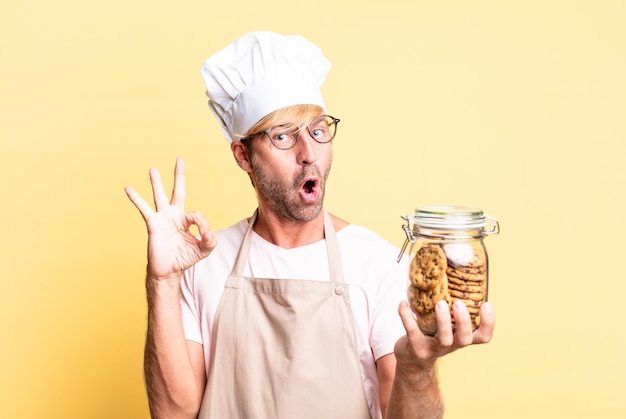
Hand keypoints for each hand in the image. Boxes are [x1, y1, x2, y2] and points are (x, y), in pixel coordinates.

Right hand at [124, 158, 216, 282]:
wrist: (169, 270)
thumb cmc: (184, 259)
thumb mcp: (203, 250)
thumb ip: (210, 241)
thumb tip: (208, 233)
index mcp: (186, 220)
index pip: (197, 215)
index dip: (203, 224)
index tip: (203, 236)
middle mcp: (174, 215)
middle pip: (178, 191)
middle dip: (179, 176)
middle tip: (179, 160)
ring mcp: (163, 218)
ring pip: (160, 196)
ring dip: (157, 182)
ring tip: (153, 169)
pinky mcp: (153, 224)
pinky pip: (144, 209)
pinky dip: (136, 198)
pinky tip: (129, 188)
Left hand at [394, 300, 494, 372]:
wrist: (412, 361)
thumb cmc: (432, 335)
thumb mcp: (445, 324)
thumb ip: (449, 307)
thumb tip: (446, 272)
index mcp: (461, 338)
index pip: (483, 337)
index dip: (488, 323)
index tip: (486, 304)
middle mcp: (452, 345)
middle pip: (465, 338)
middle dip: (464, 321)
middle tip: (458, 303)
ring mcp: (435, 349)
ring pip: (444, 339)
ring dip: (443, 320)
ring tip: (439, 302)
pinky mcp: (417, 350)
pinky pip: (413, 332)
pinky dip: (407, 317)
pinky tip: (403, 304)